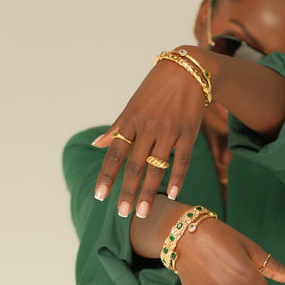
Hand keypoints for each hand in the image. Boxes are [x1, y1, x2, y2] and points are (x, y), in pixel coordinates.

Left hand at [91, 57, 205, 217]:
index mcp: (130, 121)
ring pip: (157, 167)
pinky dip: (178, 177)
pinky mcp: (188, 132)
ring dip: (150, 192)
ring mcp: (168, 131)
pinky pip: (183, 159)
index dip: (107, 176)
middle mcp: (147, 128)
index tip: (100, 196)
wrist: (188, 69)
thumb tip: (96, 145)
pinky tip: (174, 194)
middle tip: (123, 214)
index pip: (114, 153)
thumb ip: (117, 128)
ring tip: (144, 212)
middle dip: (128, 192)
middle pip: (135, 166)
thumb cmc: (156, 88)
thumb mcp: (132, 105)